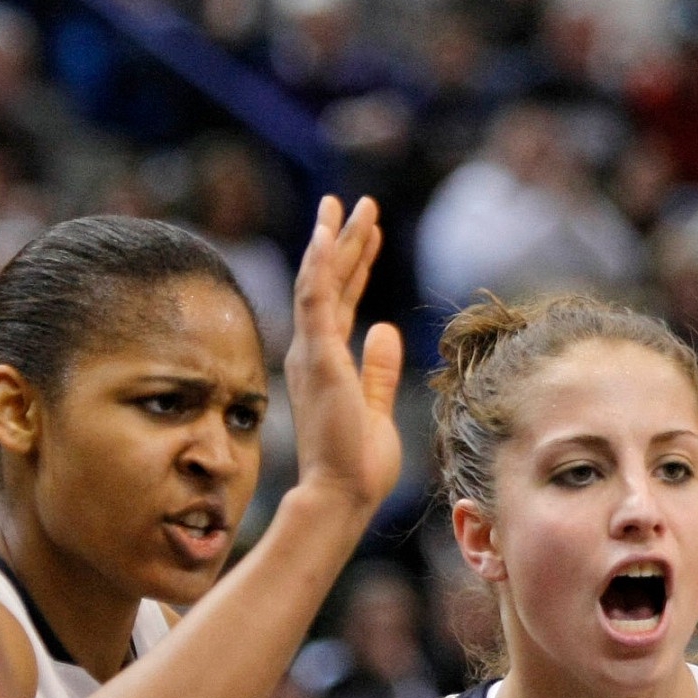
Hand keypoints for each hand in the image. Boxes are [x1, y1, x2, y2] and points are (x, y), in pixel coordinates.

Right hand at [286, 195, 404, 513]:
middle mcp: (312, 352)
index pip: (341, 301)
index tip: (367, 233)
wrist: (341, 494)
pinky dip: (320, 264)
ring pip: (320, 281)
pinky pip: (315, 299)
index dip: (355, 265)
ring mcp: (312, 352)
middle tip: (357, 203)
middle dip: (344, 240)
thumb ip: (378, 369)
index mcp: (326, 362)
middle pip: (330, 283)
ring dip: (333, 241)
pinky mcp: (318, 357)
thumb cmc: (357, 463)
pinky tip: (327, 234)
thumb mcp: (376, 407)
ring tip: (346, 205)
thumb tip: (385, 329)